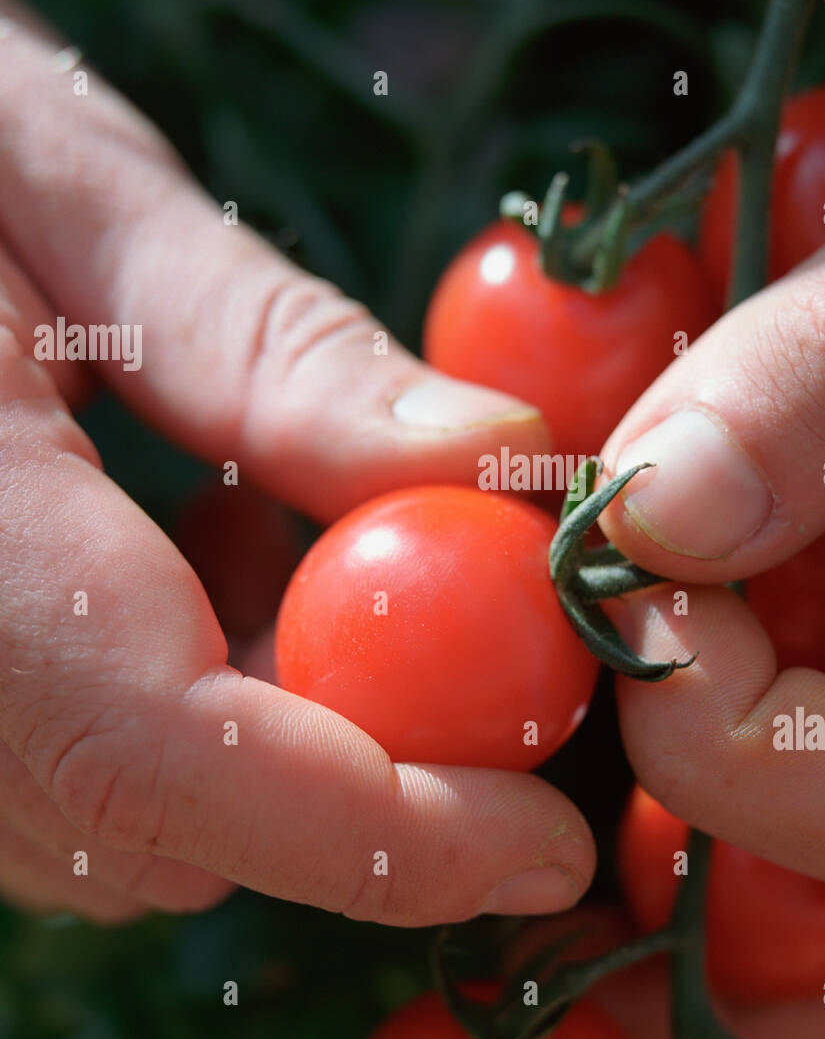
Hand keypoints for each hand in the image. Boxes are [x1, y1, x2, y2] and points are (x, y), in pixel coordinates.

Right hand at [0, 0, 594, 925]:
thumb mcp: (66, 193)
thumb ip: (275, 354)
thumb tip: (500, 465)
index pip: (164, 757)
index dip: (382, 834)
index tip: (547, 845)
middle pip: (160, 821)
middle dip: (351, 750)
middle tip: (440, 586)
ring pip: (118, 821)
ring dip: (270, 716)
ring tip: (269, 516)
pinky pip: (64, 773)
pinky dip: (184, 698)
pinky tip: (192, 541)